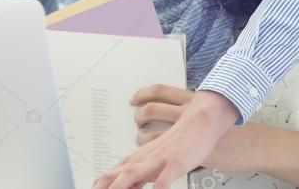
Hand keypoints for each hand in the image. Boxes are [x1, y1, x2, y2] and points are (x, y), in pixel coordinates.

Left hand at [93, 89, 238, 188]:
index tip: (94, 187)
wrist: (204, 117)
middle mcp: (146, 156)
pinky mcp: (175, 163)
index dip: (102, 181)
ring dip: (120, 186)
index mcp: (142, 154)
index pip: (115, 169)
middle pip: (118, 171)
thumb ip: (146, 167)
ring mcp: (159, 159)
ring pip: (132, 173)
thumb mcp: (161, 153)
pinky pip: (162, 181)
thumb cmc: (184, 136)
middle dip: (104, 185)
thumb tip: (132, 183)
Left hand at [132, 84, 271, 175]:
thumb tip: (184, 114)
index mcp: (191, 101)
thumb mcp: (214, 114)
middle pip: (153, 109)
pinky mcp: (188, 156)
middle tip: (137, 122)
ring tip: (141, 141)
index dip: (144, 93)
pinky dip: (152, 164)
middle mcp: (186, 115)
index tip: (135, 98)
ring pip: (152, 134)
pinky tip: (151, 167)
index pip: (160, 91)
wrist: (254, 144)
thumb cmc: (237, 132)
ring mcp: (186, 135)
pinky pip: (163, 159)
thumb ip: (196, 113)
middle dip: (140, 116)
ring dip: (141, 139)